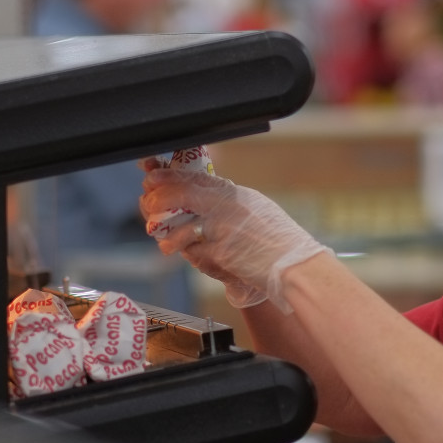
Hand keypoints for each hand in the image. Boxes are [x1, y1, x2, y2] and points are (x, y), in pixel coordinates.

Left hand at [140, 165, 330, 312]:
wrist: (294, 266)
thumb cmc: (280, 242)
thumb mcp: (256, 210)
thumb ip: (229, 203)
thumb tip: (200, 198)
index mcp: (236, 194)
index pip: (195, 178)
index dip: (168, 176)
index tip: (151, 176)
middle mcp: (227, 207)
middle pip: (181, 195)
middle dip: (158, 199)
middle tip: (148, 205)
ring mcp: (222, 229)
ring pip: (181, 227)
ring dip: (168, 236)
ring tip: (166, 244)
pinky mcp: (220, 252)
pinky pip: (194, 253)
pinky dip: (192, 257)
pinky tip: (193, 259)